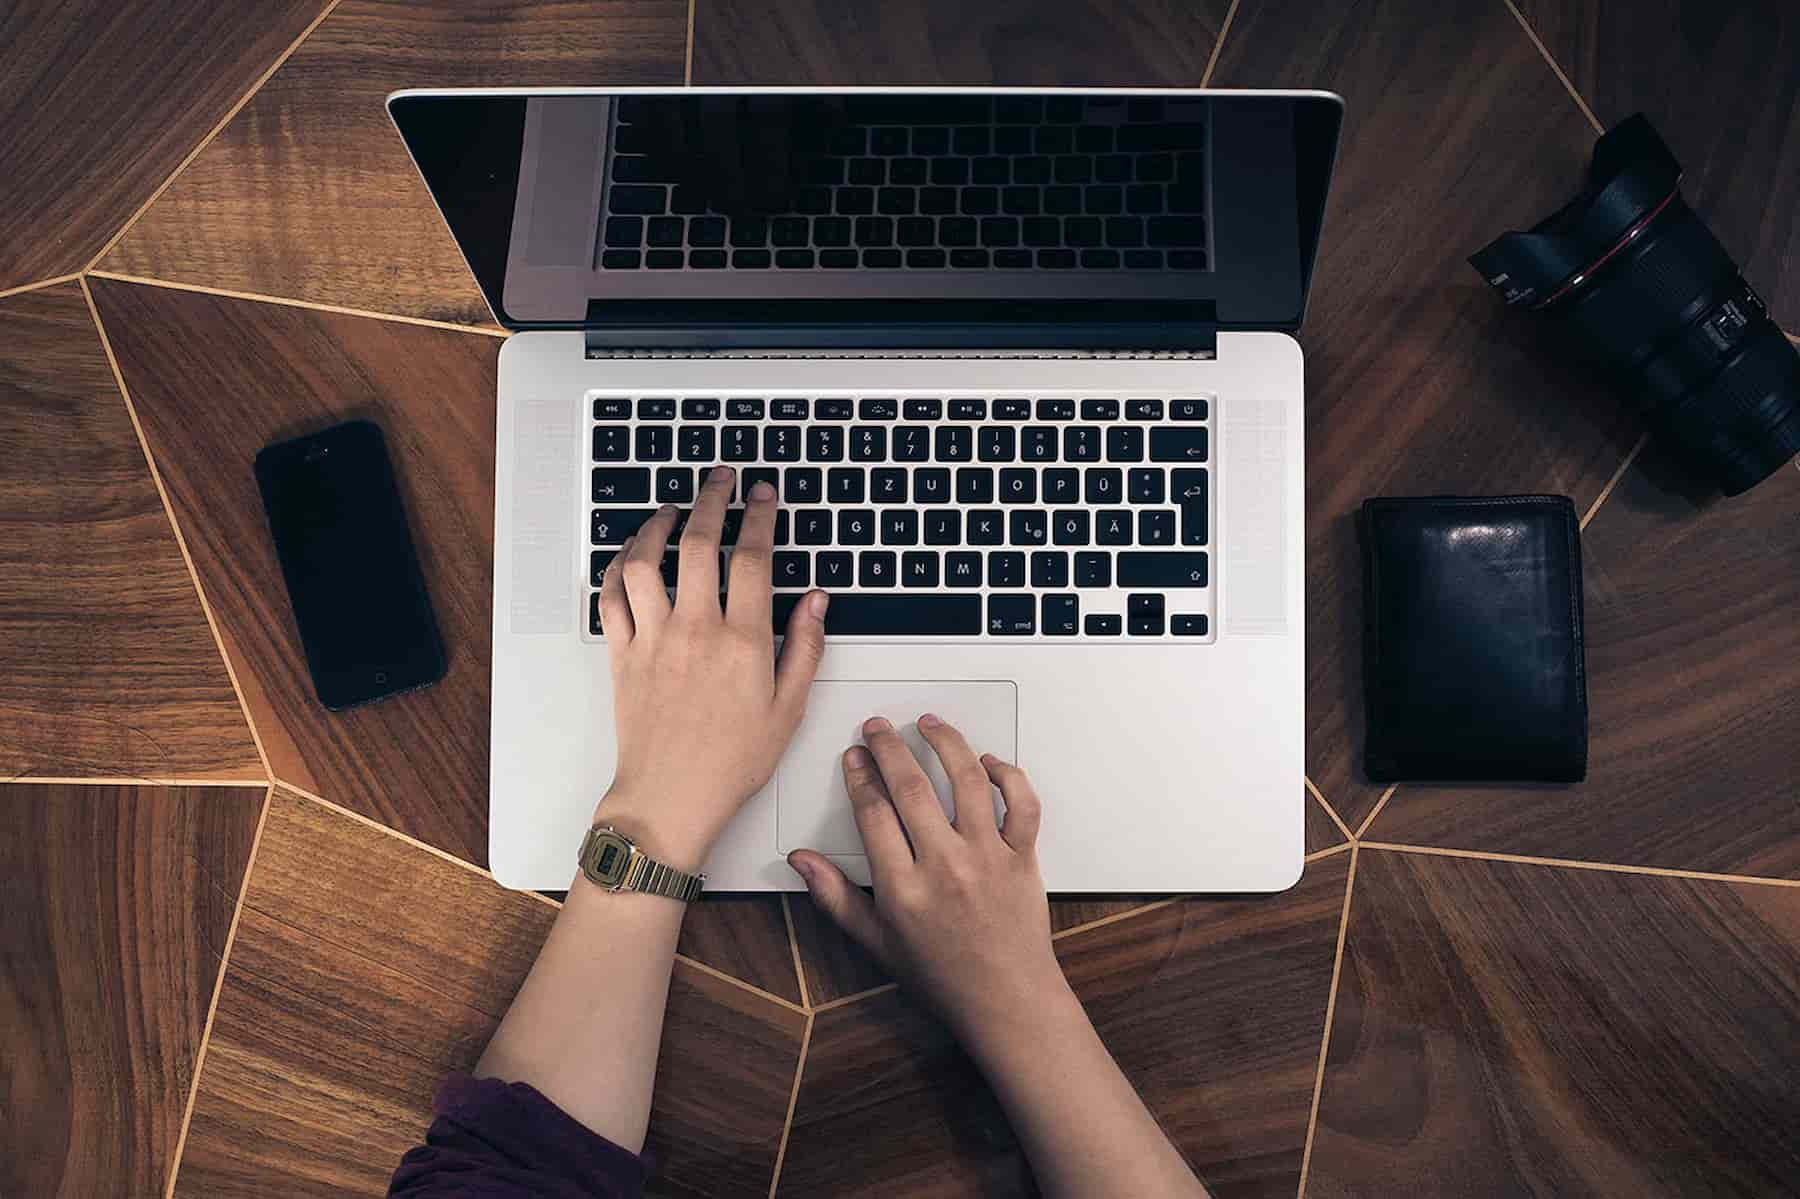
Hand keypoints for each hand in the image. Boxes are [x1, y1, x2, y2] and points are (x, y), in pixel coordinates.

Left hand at [595, 467, 828, 867]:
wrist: (670, 798)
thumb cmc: (730, 763)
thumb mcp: (788, 710)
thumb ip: (805, 648)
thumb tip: (817, 601)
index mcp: (743, 642)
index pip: (753, 559)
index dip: (759, 516)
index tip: (762, 495)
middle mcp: (696, 630)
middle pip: (699, 543)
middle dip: (711, 499)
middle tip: (720, 480)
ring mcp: (653, 638)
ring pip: (646, 561)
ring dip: (656, 525)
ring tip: (671, 509)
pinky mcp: (622, 654)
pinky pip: (611, 596)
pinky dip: (617, 567)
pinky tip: (631, 556)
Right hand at [788, 715, 1066, 1050]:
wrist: (1007, 1002)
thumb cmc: (944, 976)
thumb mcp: (877, 943)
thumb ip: (836, 897)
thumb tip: (801, 861)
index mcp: (903, 889)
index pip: (873, 812)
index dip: (859, 776)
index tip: (854, 757)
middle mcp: (945, 867)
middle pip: (911, 787)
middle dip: (888, 748)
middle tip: (877, 728)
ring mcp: (987, 858)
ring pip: (967, 781)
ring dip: (946, 744)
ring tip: (928, 724)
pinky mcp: (1022, 858)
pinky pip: (1021, 804)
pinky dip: (1008, 775)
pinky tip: (987, 762)